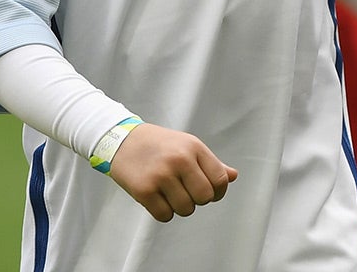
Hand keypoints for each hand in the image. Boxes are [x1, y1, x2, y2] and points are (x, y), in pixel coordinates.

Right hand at [108, 123, 237, 222]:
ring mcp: (161, 175)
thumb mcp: (188, 146)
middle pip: (204, 197)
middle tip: (187, 193)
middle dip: (198, 200)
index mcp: (194, 147)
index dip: (218, 192)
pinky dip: (163, 213)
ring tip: (170, 194)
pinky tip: (158, 199)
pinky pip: (164, 215)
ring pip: (186, 209)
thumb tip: (233, 176)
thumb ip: (211, 163)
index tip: (210, 193)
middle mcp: (180, 160)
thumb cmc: (160, 145)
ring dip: (180, 207)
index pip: (220, 179)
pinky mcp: (144, 190)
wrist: (123, 141)